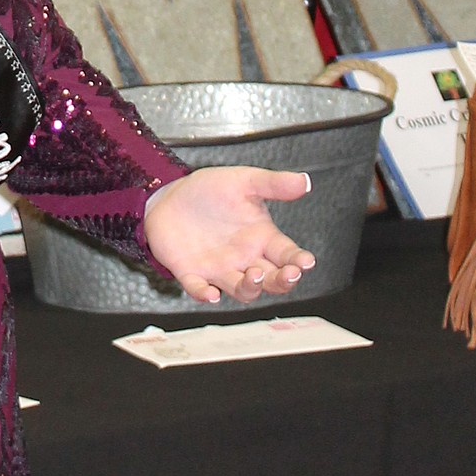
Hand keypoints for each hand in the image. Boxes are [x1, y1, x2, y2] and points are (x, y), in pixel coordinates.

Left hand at [143, 166, 315, 304]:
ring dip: (251, 287)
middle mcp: (244, 258)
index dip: (299, 260)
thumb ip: (273, 184)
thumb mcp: (244, 181)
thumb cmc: (209, 190)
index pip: (287, 254)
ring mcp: (220, 268)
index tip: (306, 261)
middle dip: (283, 280)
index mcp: (261, 237)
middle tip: (289, 273)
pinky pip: (199, 289)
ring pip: (243, 290)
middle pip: (272, 280)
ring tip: (255, 274)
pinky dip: (204, 294)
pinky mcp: (192, 273)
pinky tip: (210, 293)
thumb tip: (304, 181)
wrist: (170, 195)